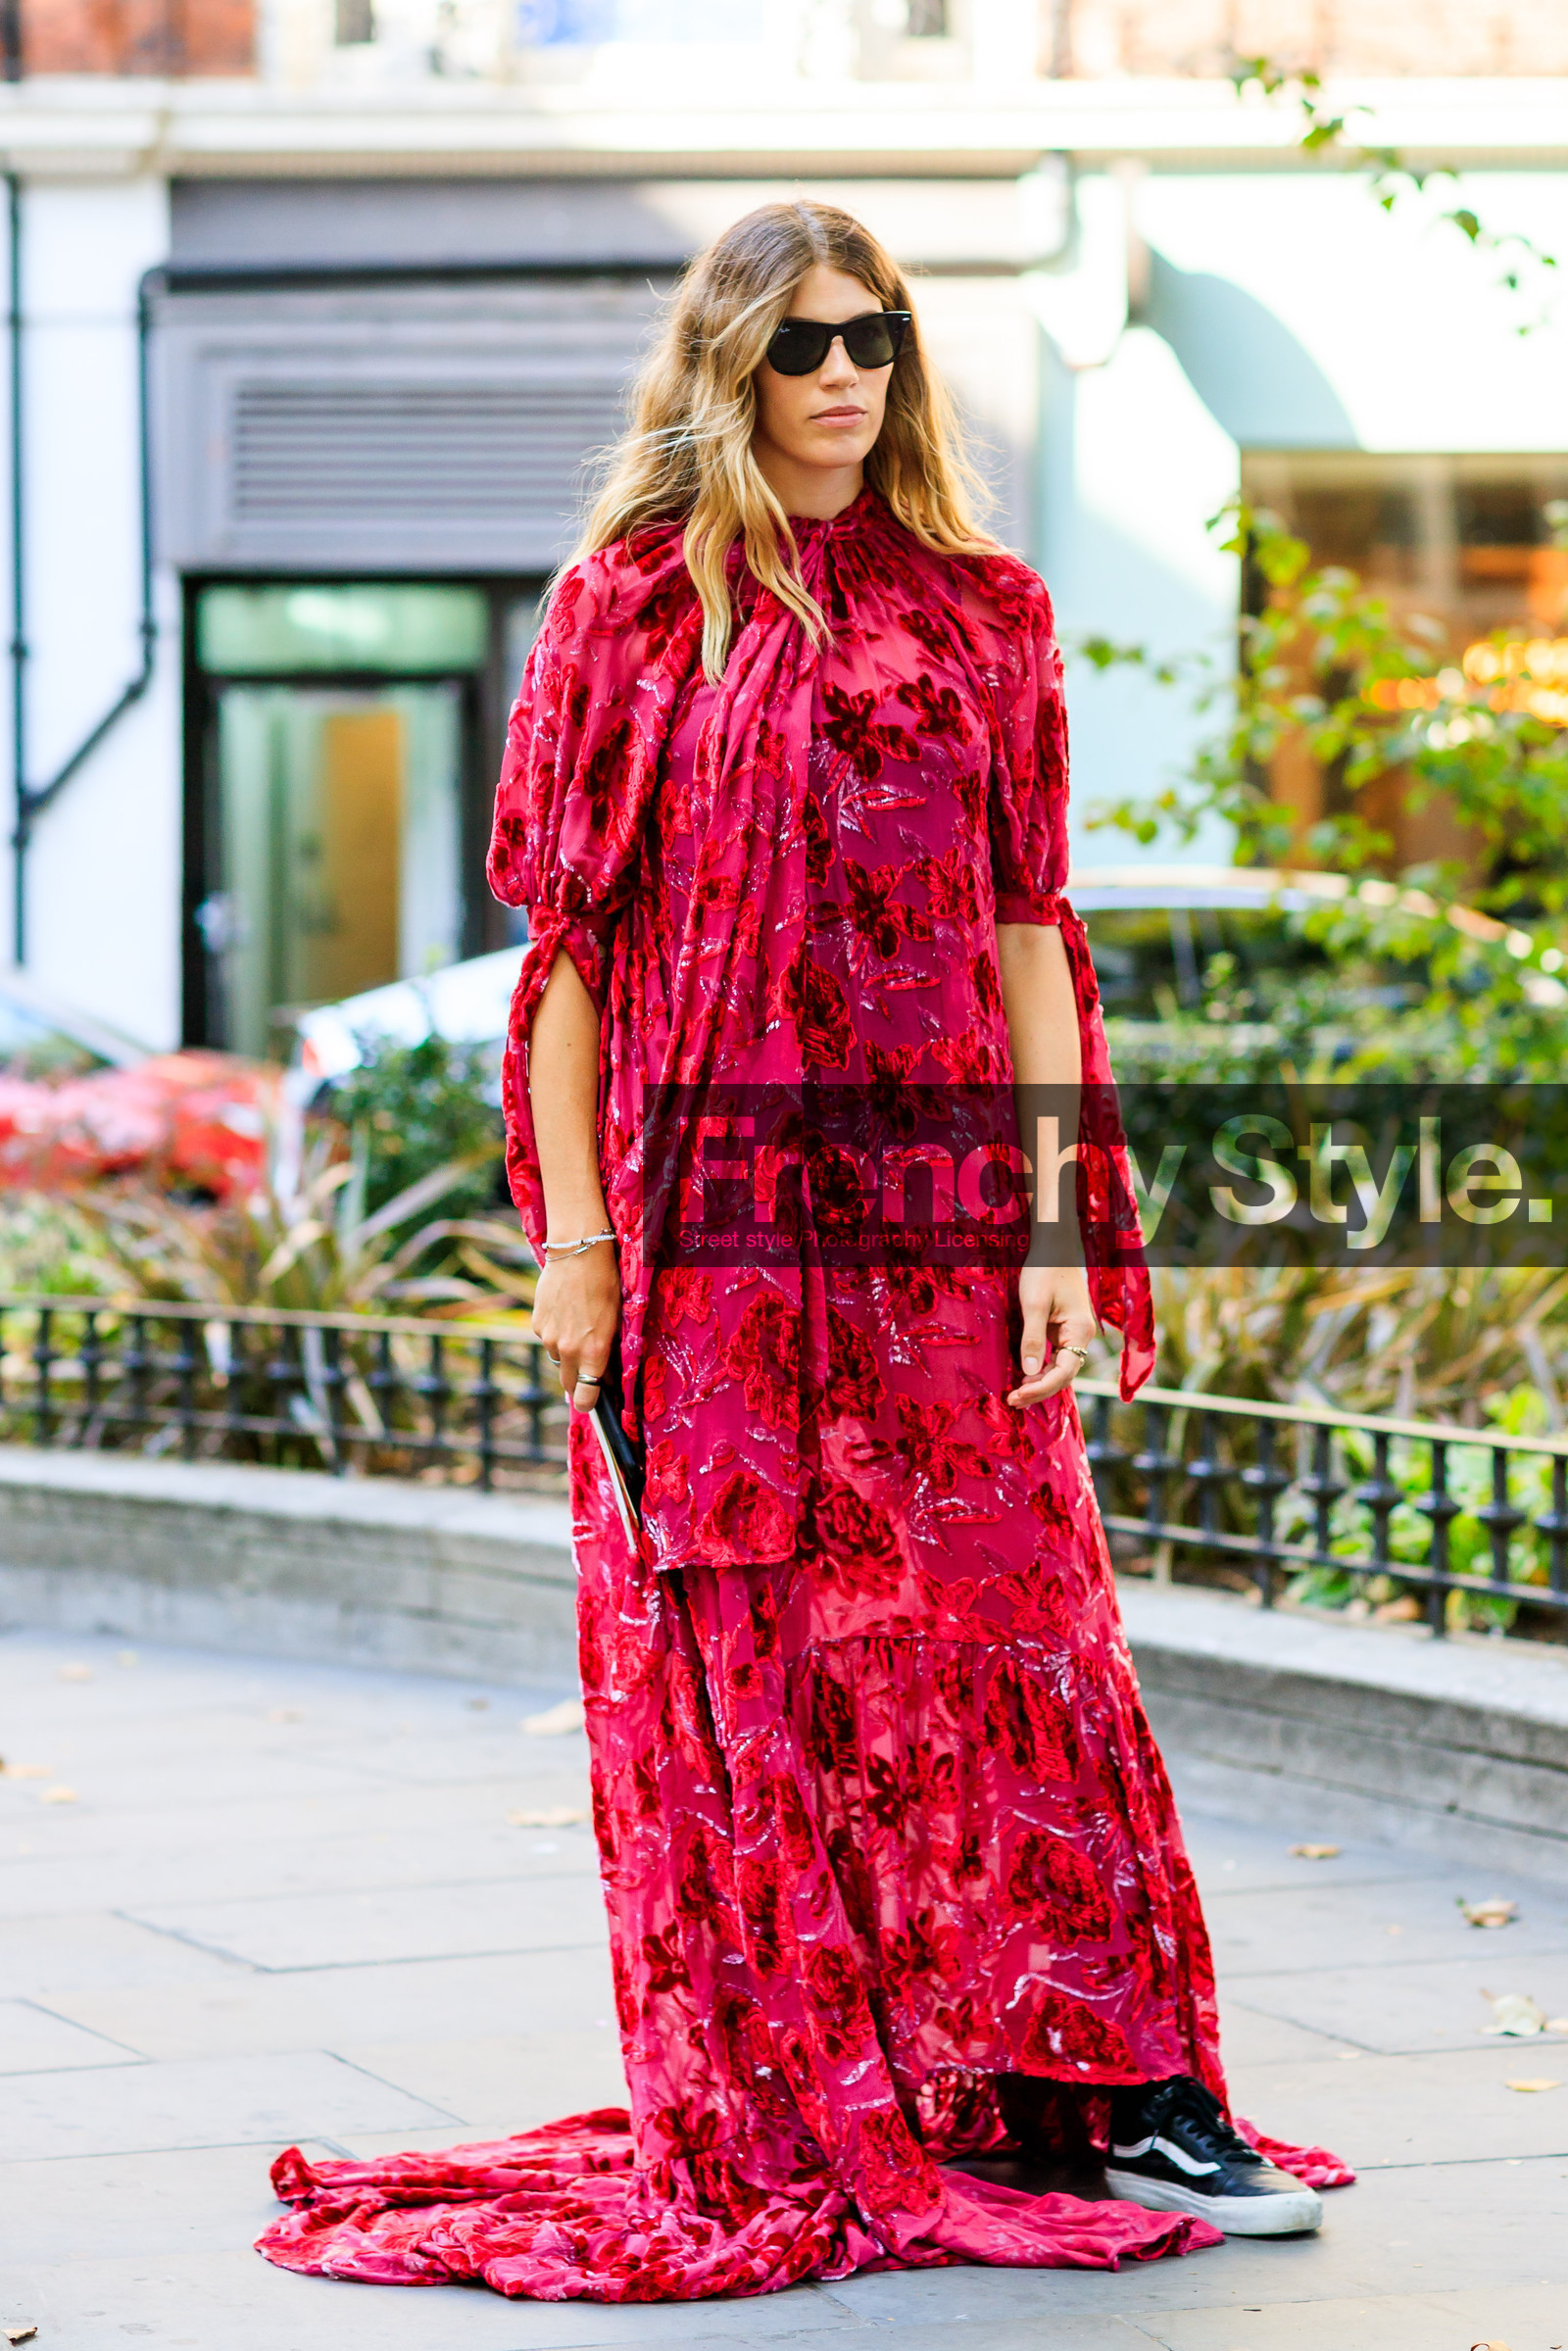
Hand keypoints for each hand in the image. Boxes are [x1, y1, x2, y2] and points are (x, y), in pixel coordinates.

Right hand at [530, 1241, 621, 1413]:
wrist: (579, 1252)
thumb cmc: (607, 1284)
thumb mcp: (616, 1319)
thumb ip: (606, 1350)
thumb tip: (604, 1373)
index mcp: (593, 1351)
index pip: (586, 1397)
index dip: (590, 1402)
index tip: (593, 1402)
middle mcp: (568, 1349)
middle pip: (569, 1383)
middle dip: (579, 1381)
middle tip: (589, 1368)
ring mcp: (549, 1337)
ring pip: (558, 1358)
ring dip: (568, 1353)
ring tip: (579, 1327)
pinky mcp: (537, 1323)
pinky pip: (548, 1339)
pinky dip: (556, 1333)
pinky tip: (566, 1313)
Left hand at [1006, 1265, 1095, 1408]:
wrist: (1053, 1246)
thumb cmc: (1045, 1270)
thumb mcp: (1035, 1304)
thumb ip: (1032, 1338)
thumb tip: (1028, 1371)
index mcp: (1080, 1331)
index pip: (1064, 1372)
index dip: (1041, 1387)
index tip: (1018, 1395)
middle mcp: (1081, 1336)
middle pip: (1063, 1375)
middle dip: (1039, 1390)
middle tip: (1012, 1400)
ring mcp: (1073, 1334)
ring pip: (1059, 1368)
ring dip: (1039, 1382)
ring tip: (1016, 1395)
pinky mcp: (1063, 1330)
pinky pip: (1054, 1357)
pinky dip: (1040, 1369)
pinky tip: (1024, 1377)